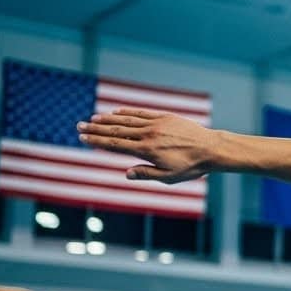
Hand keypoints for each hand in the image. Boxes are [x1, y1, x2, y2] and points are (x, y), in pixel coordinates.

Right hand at [77, 108, 218, 183]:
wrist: (211, 148)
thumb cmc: (191, 167)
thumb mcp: (169, 177)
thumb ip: (146, 174)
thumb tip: (126, 173)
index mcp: (147, 151)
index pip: (115, 144)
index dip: (97, 141)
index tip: (83, 138)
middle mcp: (148, 135)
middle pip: (116, 130)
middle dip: (96, 129)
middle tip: (79, 126)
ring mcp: (156, 124)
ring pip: (127, 120)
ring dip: (108, 119)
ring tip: (92, 119)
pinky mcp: (165, 117)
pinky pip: (142, 113)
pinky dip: (127, 113)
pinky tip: (116, 112)